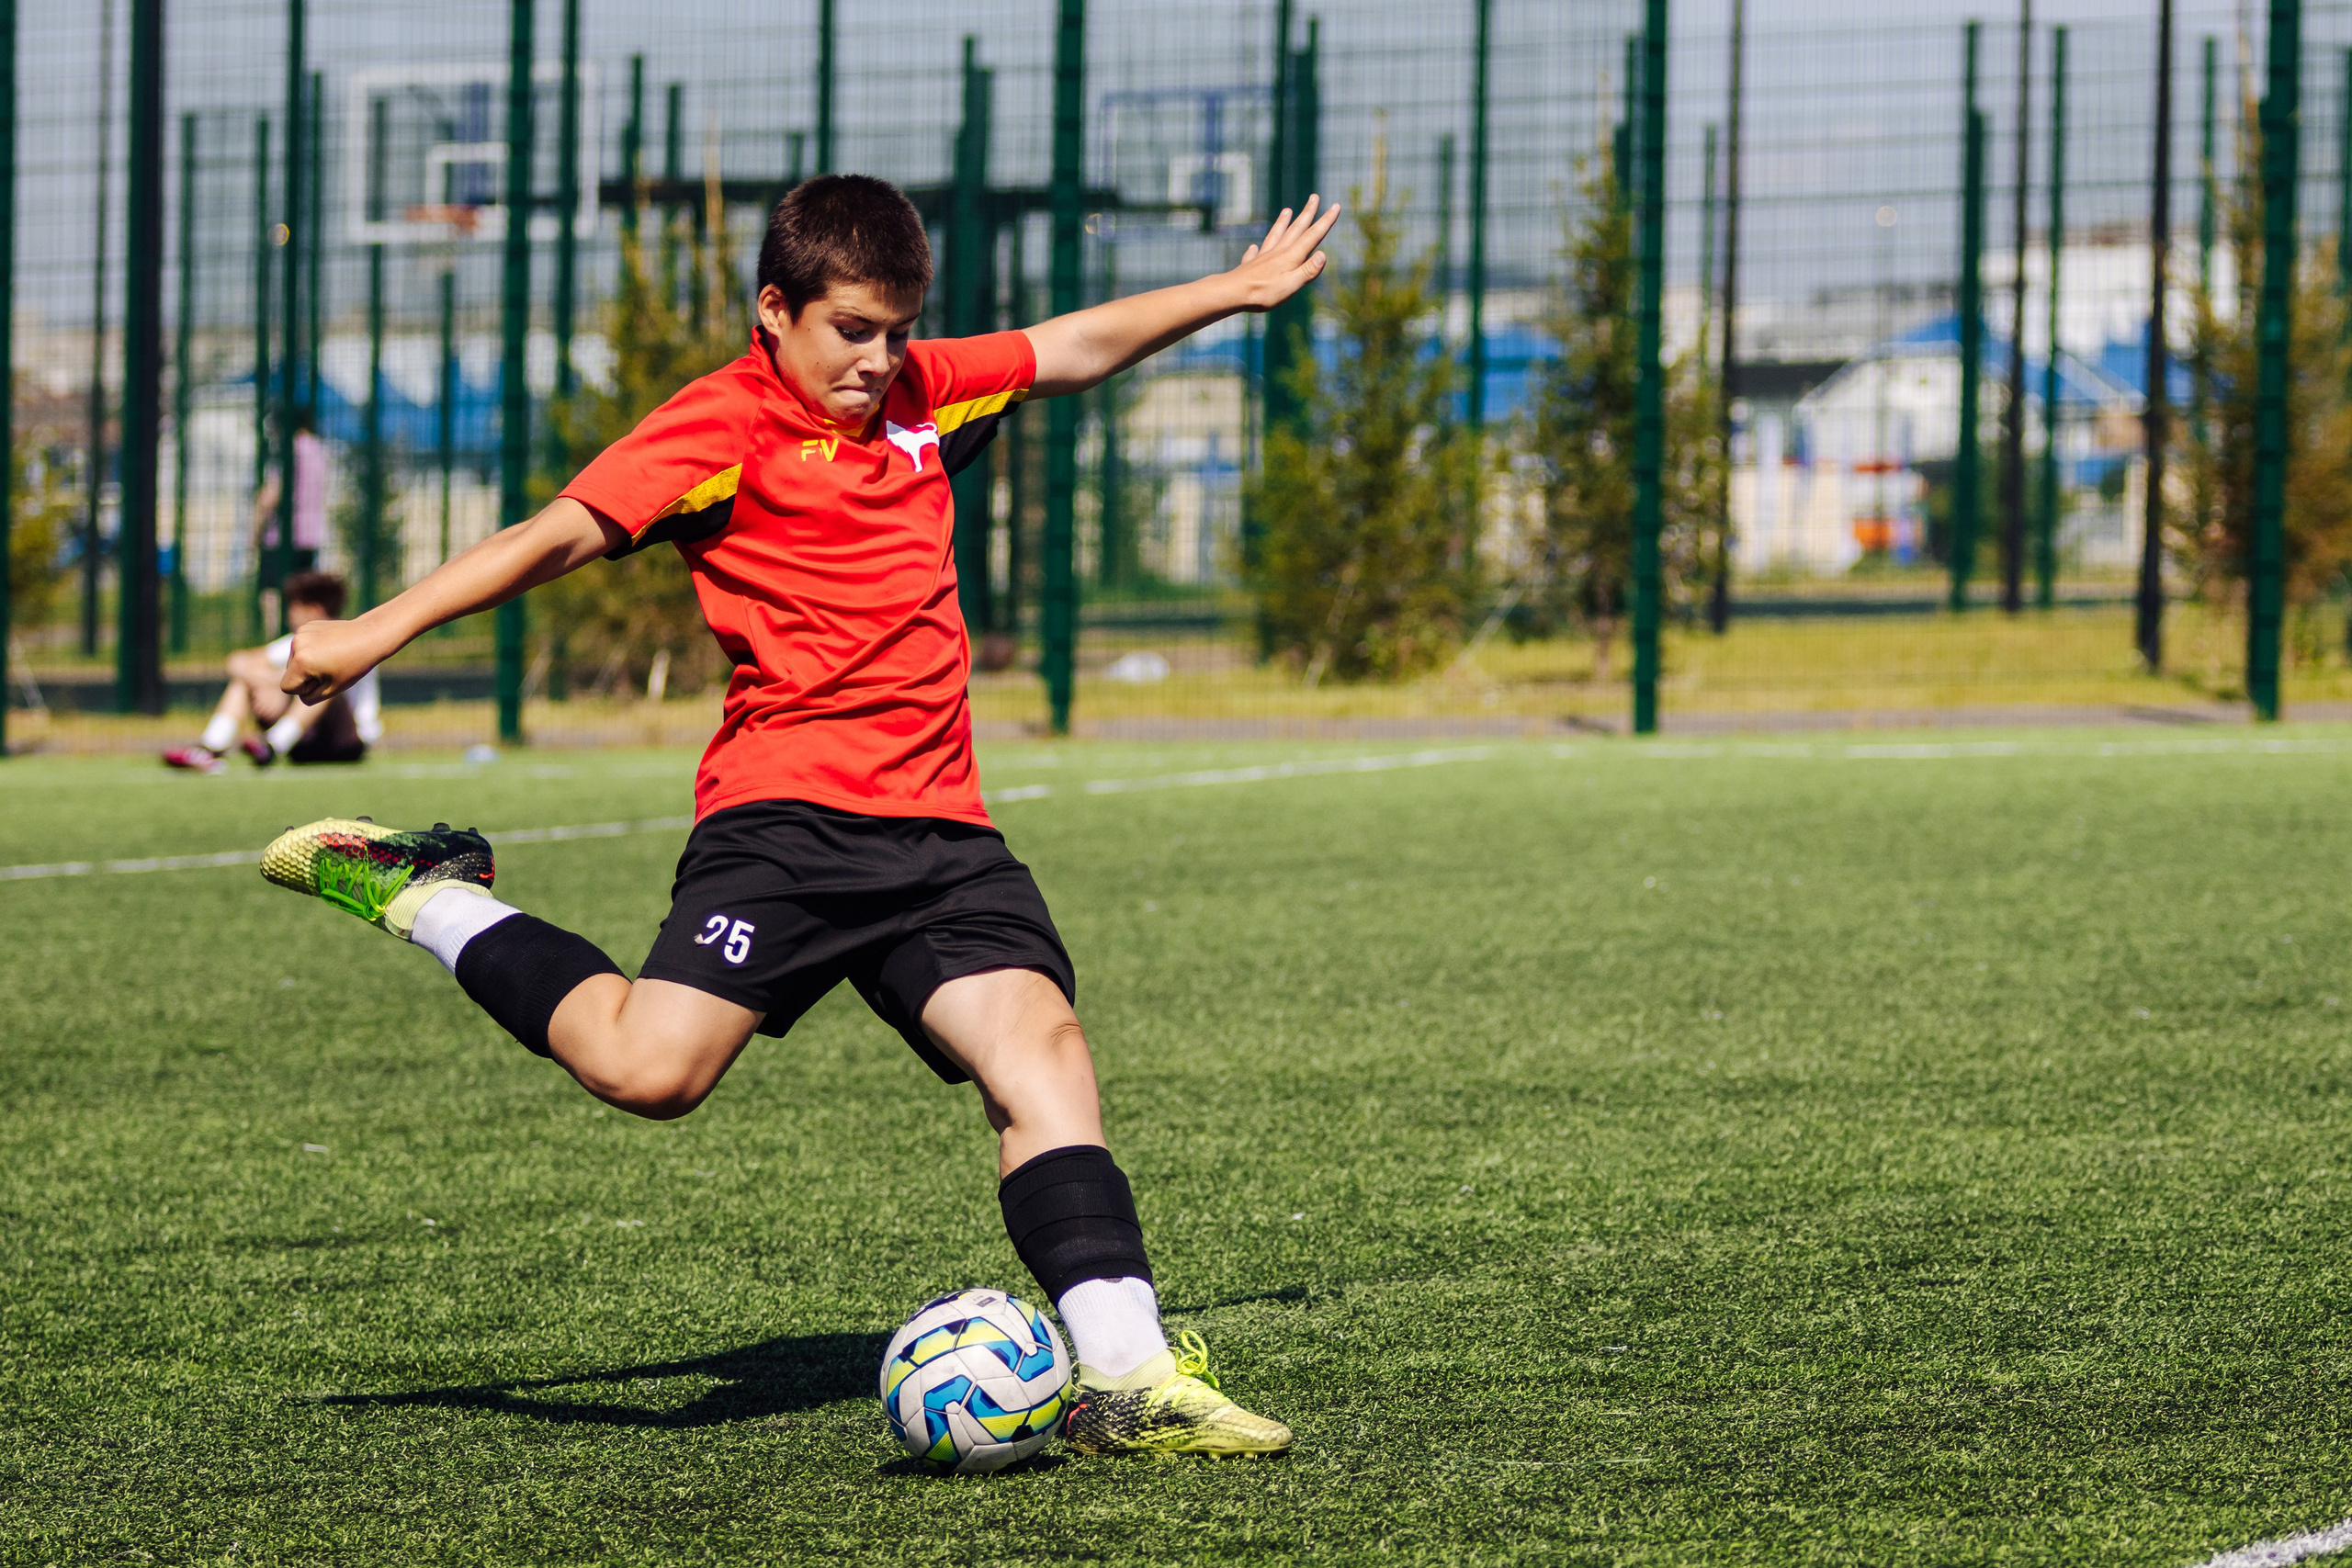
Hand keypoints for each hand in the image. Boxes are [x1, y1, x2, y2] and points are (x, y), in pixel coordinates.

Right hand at [280, 617, 390, 704]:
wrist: (370, 637)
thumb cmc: (354, 666)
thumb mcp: (332, 689)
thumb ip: (310, 697)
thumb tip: (298, 691)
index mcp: (302, 661)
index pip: (287, 687)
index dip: (305, 690)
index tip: (324, 681)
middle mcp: (296, 645)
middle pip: (290, 672)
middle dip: (307, 676)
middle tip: (332, 668)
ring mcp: (300, 633)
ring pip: (295, 660)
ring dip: (309, 663)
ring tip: (332, 658)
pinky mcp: (306, 627)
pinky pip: (301, 647)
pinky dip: (312, 650)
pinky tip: (330, 647)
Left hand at [1225, 194, 1342, 312]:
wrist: (1232, 293)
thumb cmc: (1264, 293)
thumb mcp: (1291, 285)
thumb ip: (1307, 271)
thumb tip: (1323, 254)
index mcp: (1291, 256)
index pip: (1312, 236)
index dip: (1326, 221)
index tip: (1335, 206)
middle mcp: (1278, 252)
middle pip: (1296, 229)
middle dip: (1307, 213)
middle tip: (1314, 197)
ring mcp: (1263, 257)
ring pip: (1276, 235)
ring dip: (1283, 222)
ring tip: (1287, 210)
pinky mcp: (1250, 265)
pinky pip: (1254, 253)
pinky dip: (1255, 249)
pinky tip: (1253, 247)